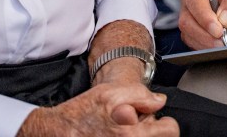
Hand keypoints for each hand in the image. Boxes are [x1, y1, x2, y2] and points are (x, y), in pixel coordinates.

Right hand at [16, 83, 178, 136]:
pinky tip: (114, 136)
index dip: (164, 122)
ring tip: (122, 131)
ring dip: (139, 136)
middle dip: (149, 130)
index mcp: (131, 134)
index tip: (153, 120)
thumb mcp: (109, 93)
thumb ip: (140, 94)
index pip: (170, 131)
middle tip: (132, 124)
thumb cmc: (82, 113)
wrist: (56, 133)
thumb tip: (160, 101)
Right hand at [178, 0, 226, 48]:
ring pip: (188, 34)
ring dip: (205, 44)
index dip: (204, 15)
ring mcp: (190, 19)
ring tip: (223, 47)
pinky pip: (192, 44)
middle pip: (187, 19)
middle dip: (205, 34)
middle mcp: (193, 2)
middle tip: (222, 43)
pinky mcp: (191, 35)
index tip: (218, 29)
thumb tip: (223, 16)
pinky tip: (218, 50)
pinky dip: (205, 49)